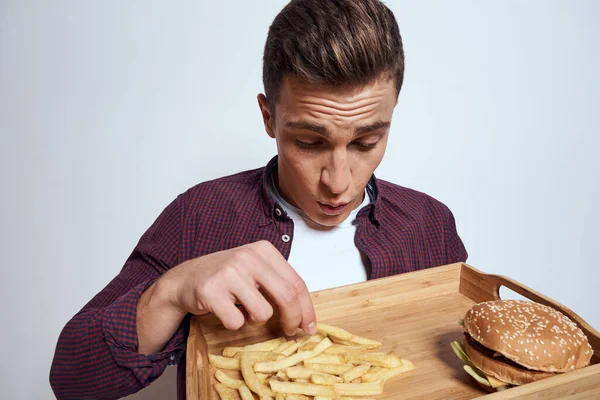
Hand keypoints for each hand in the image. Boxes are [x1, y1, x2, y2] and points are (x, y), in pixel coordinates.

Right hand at [161, 240, 316, 335]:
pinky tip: (226, 311)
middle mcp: (248, 257)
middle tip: (290, 331)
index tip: (308, 326)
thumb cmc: (226, 277)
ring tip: (243, 311)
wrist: (185, 279)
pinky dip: (235, 324)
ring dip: (256, 320)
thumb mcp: (255, 270)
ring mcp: (229, 273)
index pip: (296, 282)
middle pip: (286, 296)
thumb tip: (304, 315)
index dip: (306, 308)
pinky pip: (236, 322)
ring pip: (263, 312)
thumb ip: (278, 284)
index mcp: (264, 250)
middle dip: (293, 319)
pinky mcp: (211, 291)